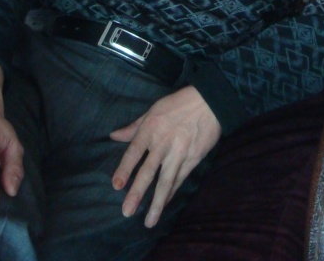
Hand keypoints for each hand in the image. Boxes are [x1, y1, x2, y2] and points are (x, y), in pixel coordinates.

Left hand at [109, 86, 220, 227]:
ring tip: (149, 221)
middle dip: (137, 192)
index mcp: (151, 129)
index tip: (116, 186)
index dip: (125, 169)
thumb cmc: (178, 104)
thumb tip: (113, 136)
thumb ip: (134, 127)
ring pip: (166, 181)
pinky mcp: (193, 159)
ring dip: (157, 203)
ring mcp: (179, 153)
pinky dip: (171, 194)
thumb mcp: (153, 110)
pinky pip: (180, 180)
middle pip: (149, 171)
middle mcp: (163, 143)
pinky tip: (163, 205)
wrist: (210, 102)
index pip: (134, 152)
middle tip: (127, 211)